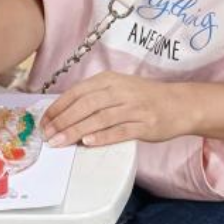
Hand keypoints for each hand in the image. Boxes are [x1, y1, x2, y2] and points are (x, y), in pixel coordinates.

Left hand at [40, 72, 192, 147]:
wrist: (178, 103)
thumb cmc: (143, 97)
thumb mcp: (117, 88)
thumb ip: (93, 97)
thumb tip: (64, 113)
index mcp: (108, 80)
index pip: (77, 92)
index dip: (58, 107)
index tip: (44, 121)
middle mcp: (119, 91)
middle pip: (85, 105)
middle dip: (63, 121)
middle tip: (48, 135)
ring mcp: (133, 107)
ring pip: (99, 118)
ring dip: (76, 131)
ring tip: (60, 142)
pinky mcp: (145, 124)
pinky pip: (120, 130)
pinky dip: (102, 137)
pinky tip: (88, 143)